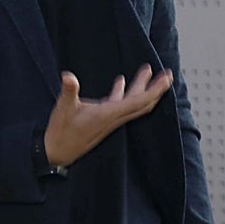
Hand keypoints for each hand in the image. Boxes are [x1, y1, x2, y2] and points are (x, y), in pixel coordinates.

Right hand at [43, 64, 171, 167]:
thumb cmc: (61, 132)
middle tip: (168, 74)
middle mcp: (114, 118)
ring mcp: (109, 120)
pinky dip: (123, 92)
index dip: (155, 90)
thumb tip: (68, 76)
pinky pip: (119, 105)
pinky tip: (121, 82)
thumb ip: (69, 91)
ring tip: (147, 71)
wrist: (56, 152)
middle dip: (156, 89)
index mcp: (109, 114)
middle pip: (142, 103)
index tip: (166, 78)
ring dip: (141, 88)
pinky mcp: (101, 119)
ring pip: (132, 103)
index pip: (139, 101)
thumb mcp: (63, 109)